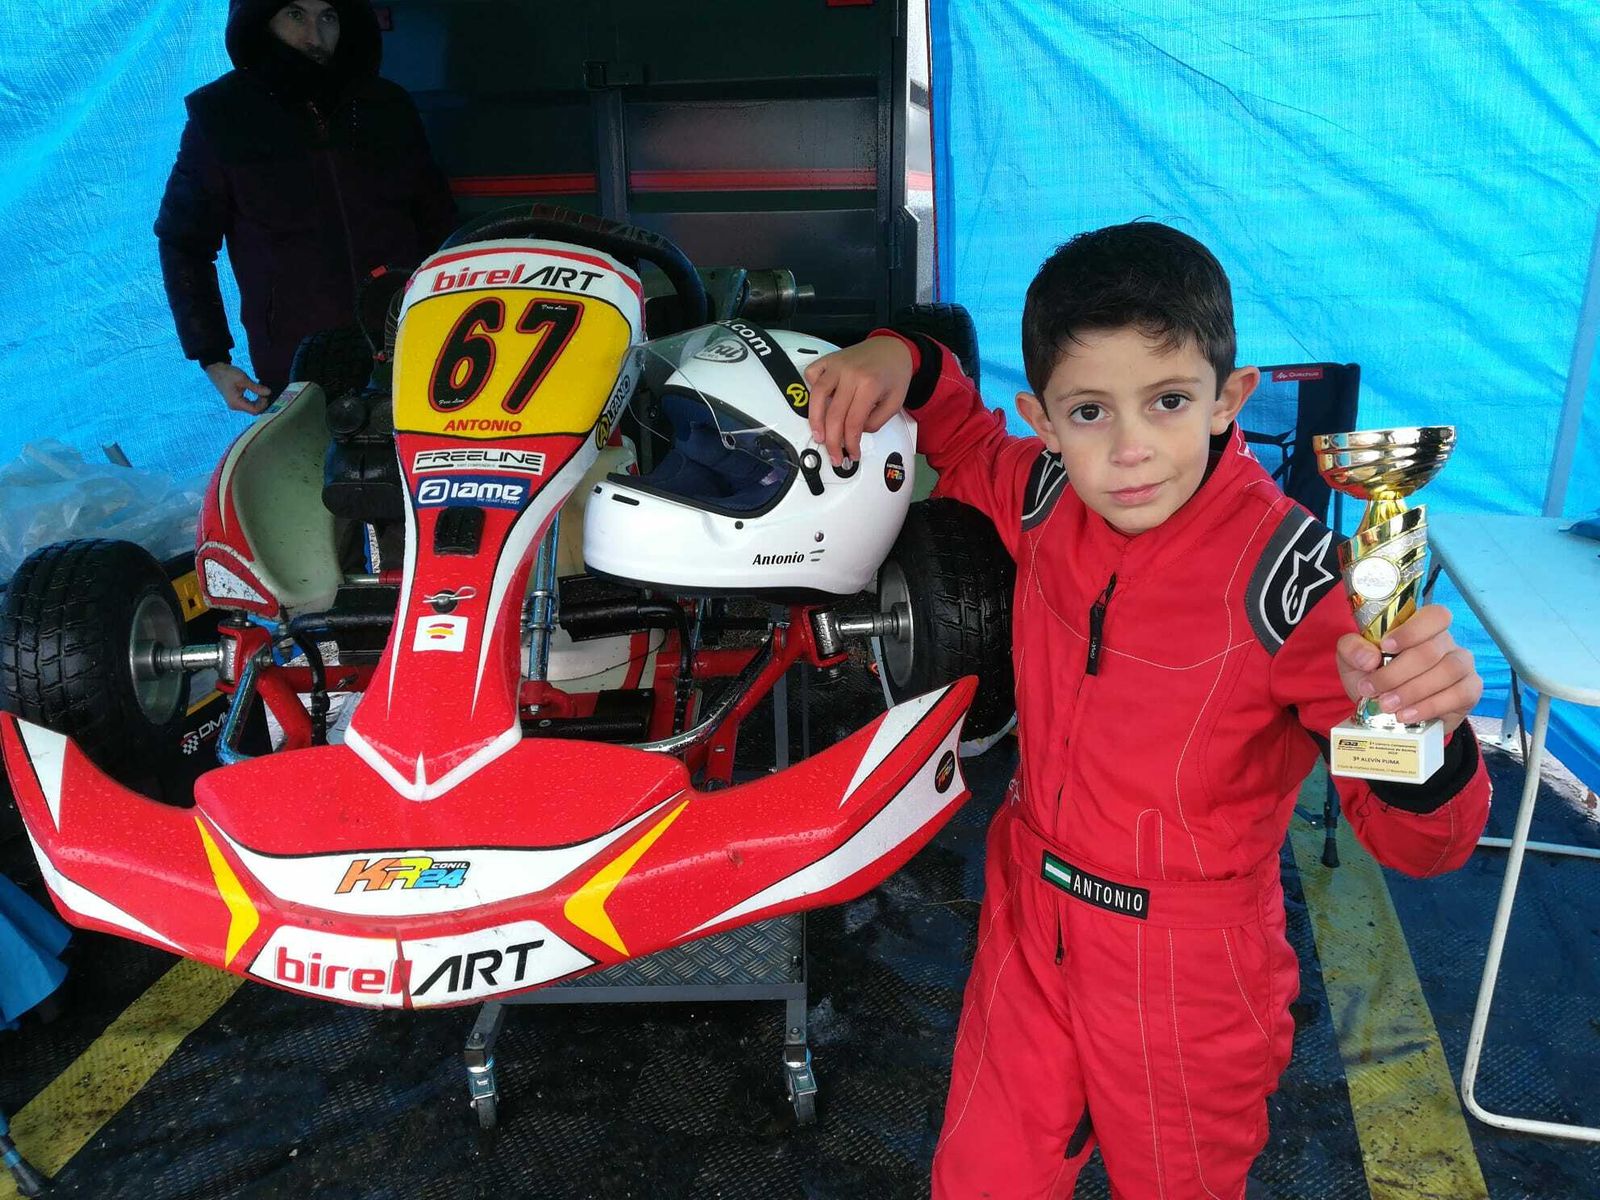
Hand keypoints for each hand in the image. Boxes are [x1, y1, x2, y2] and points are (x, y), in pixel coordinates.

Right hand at [204, 362, 272, 413]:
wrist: (216, 369)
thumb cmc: (227, 373)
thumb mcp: (243, 379)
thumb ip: (256, 387)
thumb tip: (269, 392)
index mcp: (236, 403)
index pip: (255, 410)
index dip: (263, 404)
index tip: (266, 394)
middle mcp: (235, 406)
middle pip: (254, 410)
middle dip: (262, 403)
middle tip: (265, 392)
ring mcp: (235, 404)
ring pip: (252, 408)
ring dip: (259, 401)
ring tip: (261, 391)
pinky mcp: (235, 401)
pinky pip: (248, 404)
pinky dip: (255, 400)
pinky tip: (257, 392)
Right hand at [803, 336, 914, 465]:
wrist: (893, 348)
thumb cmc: (894, 374)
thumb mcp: (895, 403)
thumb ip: (876, 422)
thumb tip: (856, 433)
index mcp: (870, 385)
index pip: (853, 422)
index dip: (851, 443)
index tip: (852, 454)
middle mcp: (850, 374)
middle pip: (834, 414)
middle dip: (832, 441)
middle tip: (834, 456)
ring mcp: (837, 365)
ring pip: (817, 396)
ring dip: (815, 420)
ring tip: (819, 436)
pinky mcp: (829, 359)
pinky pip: (812, 374)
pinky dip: (810, 389)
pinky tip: (817, 403)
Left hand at [1336, 604, 1481, 734]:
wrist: (1389, 713)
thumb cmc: (1375, 678)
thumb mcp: (1353, 662)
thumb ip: (1352, 649)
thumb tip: (1369, 658)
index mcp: (1423, 628)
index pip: (1435, 615)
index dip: (1412, 630)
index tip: (1385, 646)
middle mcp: (1447, 643)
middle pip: (1431, 650)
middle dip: (1396, 673)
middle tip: (1373, 690)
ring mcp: (1463, 666)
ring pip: (1447, 671)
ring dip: (1412, 690)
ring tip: (1388, 705)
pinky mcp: (1470, 691)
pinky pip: (1458, 695)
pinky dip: (1429, 706)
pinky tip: (1407, 715)